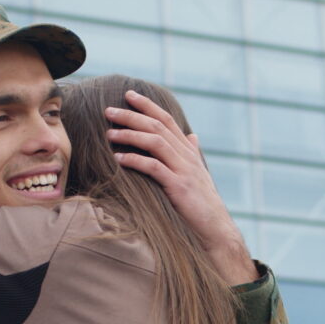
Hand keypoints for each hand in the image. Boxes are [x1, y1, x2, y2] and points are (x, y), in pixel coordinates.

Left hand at [105, 90, 258, 284]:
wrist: (216, 229)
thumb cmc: (202, 204)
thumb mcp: (198, 175)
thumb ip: (192, 154)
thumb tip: (192, 136)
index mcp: (189, 151)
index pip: (167, 120)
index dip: (148, 105)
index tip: (129, 94)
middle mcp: (187, 156)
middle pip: (157, 126)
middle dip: (132, 115)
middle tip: (109, 110)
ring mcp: (184, 171)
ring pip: (155, 142)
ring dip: (130, 135)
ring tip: (109, 133)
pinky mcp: (179, 187)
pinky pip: (154, 167)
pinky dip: (135, 160)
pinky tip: (118, 158)